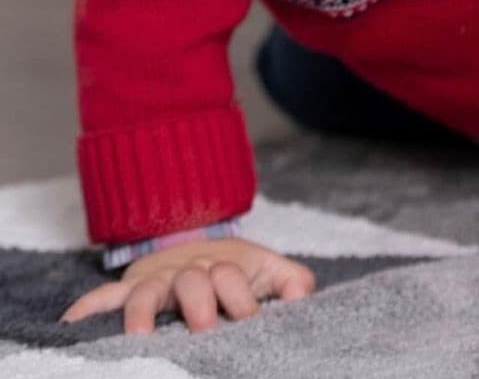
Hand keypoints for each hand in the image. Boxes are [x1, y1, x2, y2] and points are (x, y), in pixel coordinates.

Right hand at [60, 237, 315, 333]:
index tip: (249, 323)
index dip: (241, 300)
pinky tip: (71, 324)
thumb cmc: (239, 272)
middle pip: (191, 283)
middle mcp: (188, 272)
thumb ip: (294, 283)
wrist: (201, 243)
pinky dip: (88, 307)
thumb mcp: (269, 272)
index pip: (230, 278)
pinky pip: (105, 295)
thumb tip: (303, 302)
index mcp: (222, 267)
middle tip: (206, 332)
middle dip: (198, 305)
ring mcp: (157, 281)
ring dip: (141, 313)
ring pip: (146, 292)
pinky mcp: (131, 289)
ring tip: (138, 339)